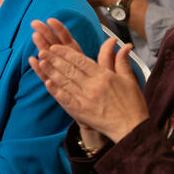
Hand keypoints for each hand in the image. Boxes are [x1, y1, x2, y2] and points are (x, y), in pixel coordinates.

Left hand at [29, 26, 147, 142]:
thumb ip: (121, 61)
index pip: (81, 61)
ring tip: (41, 63)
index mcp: (104, 77)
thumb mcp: (129, 80)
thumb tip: (123, 45)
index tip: (55, 47)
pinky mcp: (81, 112)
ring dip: (51, 72)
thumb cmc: (132, 105)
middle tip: (43, 51)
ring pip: (65, 82)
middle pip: (69, 70)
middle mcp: (93, 86)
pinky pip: (65, 99)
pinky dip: (55, 90)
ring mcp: (85, 99)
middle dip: (54, 59)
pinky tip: (47, 83)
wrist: (131, 128)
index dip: (66, 53)